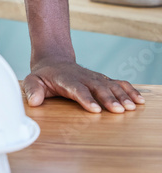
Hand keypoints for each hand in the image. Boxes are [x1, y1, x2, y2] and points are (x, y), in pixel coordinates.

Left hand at [23, 58, 144, 113]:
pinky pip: (118, 83)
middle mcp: (83, 77)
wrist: (54, 61)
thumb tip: (34, 101)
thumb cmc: (44, 76)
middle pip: (97, 87)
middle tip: (119, 111)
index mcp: (66, 79)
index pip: (76, 89)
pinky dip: (130, 90)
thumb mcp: (33, 81)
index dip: (86, 99)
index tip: (95, 110)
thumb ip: (32, 90)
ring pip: (110, 85)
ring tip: (132, 107)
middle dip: (108, 99)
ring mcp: (94, 78)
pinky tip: (139, 100)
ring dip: (122, 96)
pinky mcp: (102, 79)